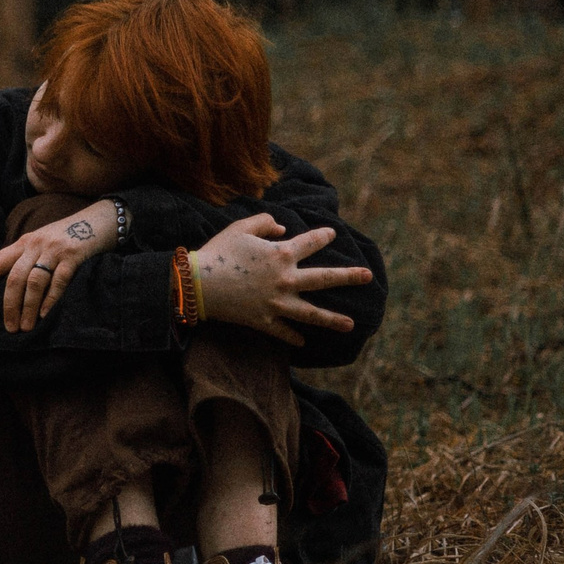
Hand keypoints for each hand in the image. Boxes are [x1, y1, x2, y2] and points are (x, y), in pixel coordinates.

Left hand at [0, 200, 119, 331]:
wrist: (99, 219)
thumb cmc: (66, 237)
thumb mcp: (40, 243)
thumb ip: (25, 259)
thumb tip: (9, 290)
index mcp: (23, 242)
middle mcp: (35, 245)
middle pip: (15, 277)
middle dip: (10, 305)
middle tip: (10, 327)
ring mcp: (54, 250)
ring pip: (34, 281)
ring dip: (29, 307)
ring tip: (26, 326)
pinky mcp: (74, 255)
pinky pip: (59, 279)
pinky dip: (50, 298)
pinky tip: (45, 314)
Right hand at [192, 213, 373, 345]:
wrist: (196, 284)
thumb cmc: (218, 251)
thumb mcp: (239, 227)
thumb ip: (264, 222)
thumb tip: (282, 228)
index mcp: (282, 253)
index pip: (311, 242)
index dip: (324, 236)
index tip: (331, 234)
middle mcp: (286, 279)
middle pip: (324, 279)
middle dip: (349, 277)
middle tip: (367, 277)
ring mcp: (278, 303)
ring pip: (312, 313)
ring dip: (333, 320)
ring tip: (351, 324)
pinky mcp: (264, 320)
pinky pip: (284, 332)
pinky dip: (293, 337)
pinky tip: (304, 342)